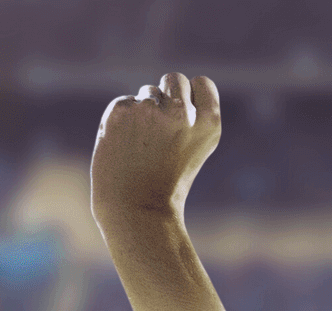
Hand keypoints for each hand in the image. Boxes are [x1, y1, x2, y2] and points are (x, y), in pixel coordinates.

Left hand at [93, 73, 223, 220]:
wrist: (135, 209)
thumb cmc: (166, 183)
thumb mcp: (194, 149)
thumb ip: (192, 117)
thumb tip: (170, 90)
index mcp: (209, 123)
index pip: (202, 83)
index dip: (191, 95)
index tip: (183, 114)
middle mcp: (182, 113)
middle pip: (175, 79)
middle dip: (166, 94)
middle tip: (158, 127)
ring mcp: (151, 109)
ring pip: (148, 92)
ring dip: (143, 111)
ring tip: (141, 145)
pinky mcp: (122, 110)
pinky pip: (125, 103)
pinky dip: (123, 120)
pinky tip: (124, 144)